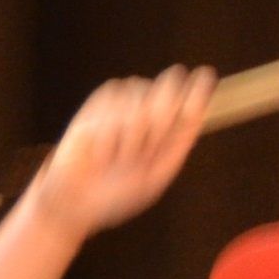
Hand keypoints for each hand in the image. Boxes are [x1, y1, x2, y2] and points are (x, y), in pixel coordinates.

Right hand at [35, 72, 211, 239]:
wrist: (74, 202)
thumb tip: (197, 111)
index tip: (204, 76)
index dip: (198, 88)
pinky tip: (101, 149)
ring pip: (139, 93)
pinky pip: (111, 100)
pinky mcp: (98, 104)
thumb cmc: (116, 194)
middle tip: (147, 146)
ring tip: (117, 157)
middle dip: (161, 113)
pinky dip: (108, 129)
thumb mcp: (156, 175)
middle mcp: (149, 112)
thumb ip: (179, 143)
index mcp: (168, 130)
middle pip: (168, 86)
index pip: (189, 101)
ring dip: (130, 131)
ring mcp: (124, 105)